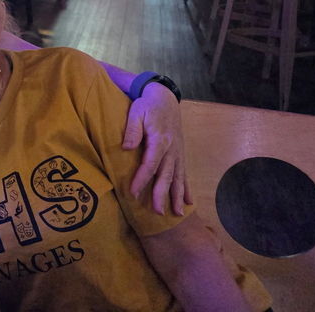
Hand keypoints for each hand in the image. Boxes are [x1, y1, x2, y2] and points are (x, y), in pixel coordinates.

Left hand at [123, 82, 191, 214]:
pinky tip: (188, 202)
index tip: (133, 192)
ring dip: (177, 196)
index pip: (150, 164)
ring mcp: (178, 153)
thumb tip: (126, 147)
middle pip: (166, 175)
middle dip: (162, 194)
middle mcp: (172, 149)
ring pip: (178, 177)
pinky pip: (184, 173)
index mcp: (160, 140)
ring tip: (178, 214)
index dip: (142, 179)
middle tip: (158, 212)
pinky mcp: (180, 154)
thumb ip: (132, 130)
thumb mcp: (136, 112)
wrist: (165, 99)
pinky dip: (186, 188)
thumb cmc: (147, 106)